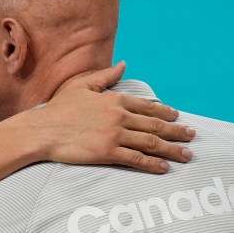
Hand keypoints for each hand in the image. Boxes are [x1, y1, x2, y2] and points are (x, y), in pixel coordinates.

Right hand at [16, 62, 194, 173]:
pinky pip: (135, 159)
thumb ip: (106, 76)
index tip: (177, 117)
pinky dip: (152, 163)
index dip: (165, 112)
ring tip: (186, 155)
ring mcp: (114, 135)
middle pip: (155, 125)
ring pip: (150, 142)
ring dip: (172, 149)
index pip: (147, 106)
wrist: (42, 130)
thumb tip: (124, 65)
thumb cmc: (59, 108)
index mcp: (114, 100)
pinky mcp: (107, 153)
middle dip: (176, 131)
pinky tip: (163, 168)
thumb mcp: (82, 85)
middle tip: (191, 136)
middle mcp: (118, 117)